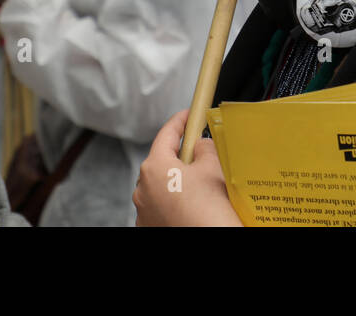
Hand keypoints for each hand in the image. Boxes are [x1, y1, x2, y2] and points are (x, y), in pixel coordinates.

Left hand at [133, 110, 242, 226]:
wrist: (211, 241)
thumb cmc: (209, 210)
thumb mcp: (212, 167)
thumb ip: (203, 148)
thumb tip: (199, 145)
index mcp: (154, 167)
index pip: (167, 133)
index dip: (182, 120)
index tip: (190, 114)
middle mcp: (142, 188)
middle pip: (163, 160)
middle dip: (182, 155)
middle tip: (202, 151)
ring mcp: (144, 210)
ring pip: (163, 185)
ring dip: (179, 180)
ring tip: (204, 184)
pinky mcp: (150, 226)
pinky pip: (163, 205)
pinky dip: (176, 200)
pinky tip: (195, 204)